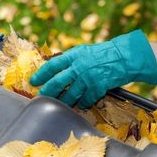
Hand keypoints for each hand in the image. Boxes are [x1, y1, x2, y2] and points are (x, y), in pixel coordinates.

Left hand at [30, 30, 156, 107]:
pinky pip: (85, 100)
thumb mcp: (82, 51)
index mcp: (73, 55)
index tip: (34, 81)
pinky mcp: (98, 87)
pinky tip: (80, 104)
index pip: (52, 65)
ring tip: (58, 104)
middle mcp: (79, 67)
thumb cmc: (101, 53)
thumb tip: (53, 68)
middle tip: (41, 97)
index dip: (41, 74)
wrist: (123, 57)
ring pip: (70, 94)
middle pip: (58, 82)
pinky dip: (81, 103)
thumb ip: (69, 59)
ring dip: (63, 101)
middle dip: (47, 92)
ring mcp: (88, 78)